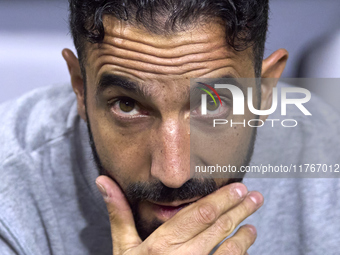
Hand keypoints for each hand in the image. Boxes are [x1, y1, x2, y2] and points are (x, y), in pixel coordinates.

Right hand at [96, 176, 262, 254]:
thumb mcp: (122, 247)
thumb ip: (118, 213)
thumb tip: (103, 181)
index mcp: (162, 244)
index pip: (199, 214)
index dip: (222, 200)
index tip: (238, 188)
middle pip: (218, 227)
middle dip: (239, 210)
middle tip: (255, 196)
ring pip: (229, 249)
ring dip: (244, 233)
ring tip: (254, 220)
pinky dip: (240, 253)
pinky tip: (247, 242)